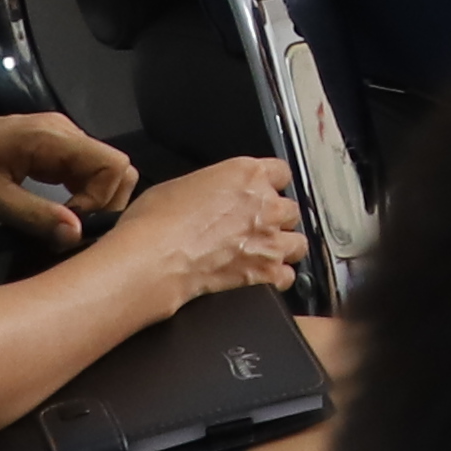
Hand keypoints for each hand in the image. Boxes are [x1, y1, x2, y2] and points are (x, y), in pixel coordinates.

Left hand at [0, 111, 132, 250]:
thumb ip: (37, 216)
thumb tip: (78, 234)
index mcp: (53, 138)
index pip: (115, 164)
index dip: (104, 199)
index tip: (71, 222)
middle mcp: (64, 131)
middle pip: (115, 167)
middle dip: (103, 201)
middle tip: (68, 226)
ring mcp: (57, 137)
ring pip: (100, 170)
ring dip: (90, 199)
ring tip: (58, 221)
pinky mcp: (48, 147)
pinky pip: (80, 170)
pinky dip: (78, 193)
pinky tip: (54, 210)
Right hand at [110, 154, 308, 305]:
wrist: (152, 260)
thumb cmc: (155, 223)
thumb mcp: (179, 186)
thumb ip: (211, 187)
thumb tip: (212, 196)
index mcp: (246, 175)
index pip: (280, 172)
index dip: (271, 185)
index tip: (263, 194)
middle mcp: (266, 204)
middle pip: (290, 209)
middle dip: (275, 219)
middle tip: (255, 228)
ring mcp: (270, 239)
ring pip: (298, 243)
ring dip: (283, 248)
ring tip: (263, 254)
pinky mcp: (266, 271)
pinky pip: (288, 276)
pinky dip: (277, 278)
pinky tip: (262, 278)